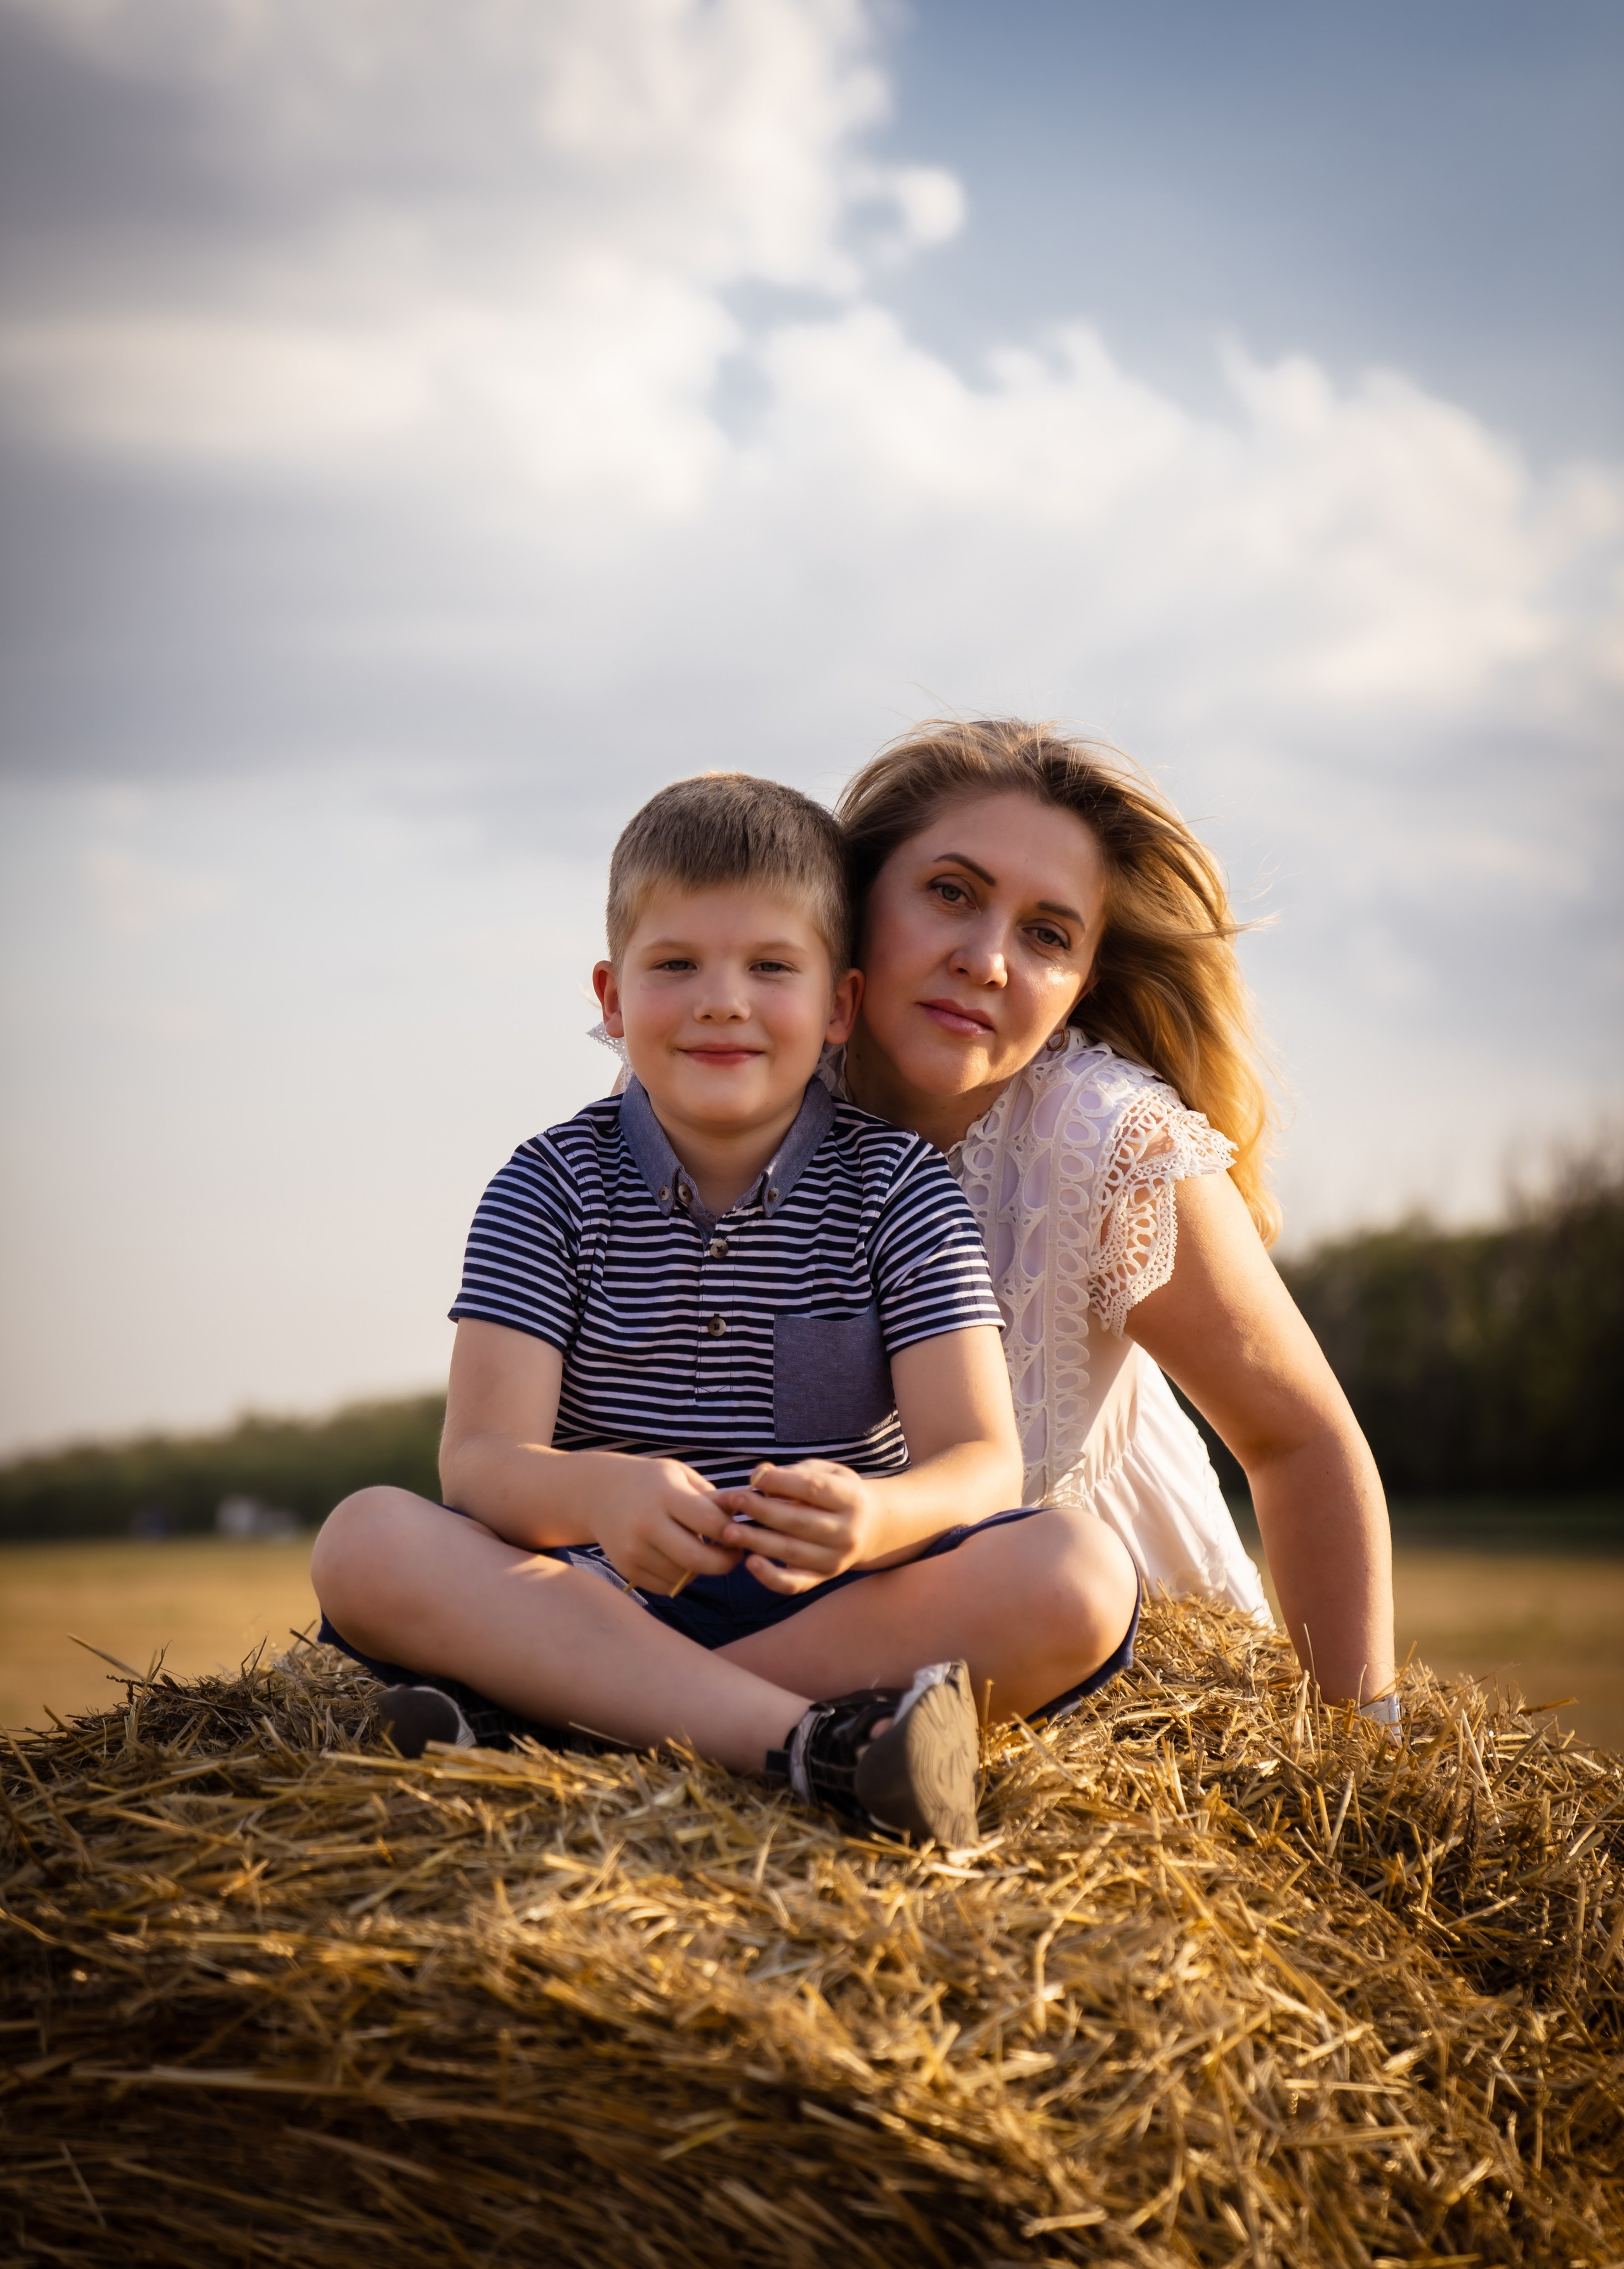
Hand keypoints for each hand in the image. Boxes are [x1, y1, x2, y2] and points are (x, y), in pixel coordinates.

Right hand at [588, 1455, 742, 1595]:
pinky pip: (667, 1586)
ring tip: (702, 1550)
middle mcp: (646, 1524)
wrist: (598, 1493)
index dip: (733, 1532)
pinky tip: (679, 1559)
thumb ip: (711, 1498)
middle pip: (698, 1559)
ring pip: (684, 1577)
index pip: (710, 1522)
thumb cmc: (651, 1482)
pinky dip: (681, 1578)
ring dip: (701, 1570)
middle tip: (734, 1555)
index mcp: (665, 1494)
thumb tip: (744, 1521)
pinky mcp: (627, 1569)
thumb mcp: (680, 1475)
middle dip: (724, 1562)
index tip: (741, 1533)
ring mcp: (634, 1550)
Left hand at [712, 1460, 886, 1594]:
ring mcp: (835, 1559)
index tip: (753, 1477)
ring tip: (729, 1531)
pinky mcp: (822, 1578)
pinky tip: (750, 1562)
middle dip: (760, 1510)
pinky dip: (770, 1577)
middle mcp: (846, 1532)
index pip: (812, 1489)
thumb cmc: (838, 1492)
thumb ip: (794, 1472)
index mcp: (851, 1499)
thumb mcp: (825, 1473)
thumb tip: (759, 1474)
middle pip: (798, 1521)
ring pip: (791, 1552)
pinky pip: (794, 1583)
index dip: (780, 1482)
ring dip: (757, 1541)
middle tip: (731, 1500)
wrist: (872, 1527)